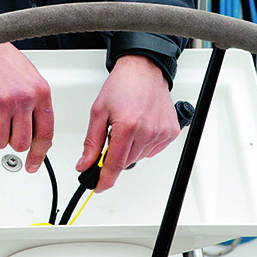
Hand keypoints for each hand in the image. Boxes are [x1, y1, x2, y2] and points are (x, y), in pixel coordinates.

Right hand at [0, 43, 53, 172]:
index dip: (39, 154)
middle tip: (6, 131)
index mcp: (40, 93)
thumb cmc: (6, 64)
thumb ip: (37, 108)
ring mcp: (2, 101)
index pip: (45, 134)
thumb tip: (39, 139)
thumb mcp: (32, 82)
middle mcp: (23, 98)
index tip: (32, 164)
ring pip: (0, 141)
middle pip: (21, 143)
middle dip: (11, 142)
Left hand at [76, 54, 179, 191]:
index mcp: (127, 125)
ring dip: (130, 148)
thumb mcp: (99, 111)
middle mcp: (147, 130)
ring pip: (139, 156)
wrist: (144, 69)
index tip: (98, 186)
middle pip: (126, 161)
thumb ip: (92, 141)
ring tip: (128, 124)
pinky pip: (153, 149)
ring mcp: (161, 132)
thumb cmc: (122, 85)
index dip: (105, 179)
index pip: (115, 164)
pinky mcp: (171, 132)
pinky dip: (144, 143)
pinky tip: (141, 126)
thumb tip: (85, 163)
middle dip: (115, 155)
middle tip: (112, 134)